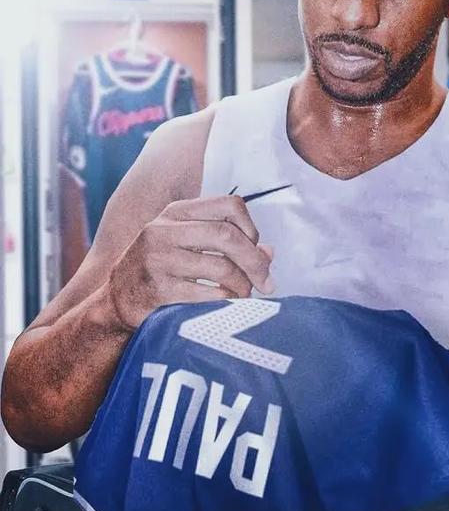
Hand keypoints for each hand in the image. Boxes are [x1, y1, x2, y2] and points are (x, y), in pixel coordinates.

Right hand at [107, 196, 273, 330]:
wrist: (117, 301)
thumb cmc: (161, 271)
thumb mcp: (188, 247)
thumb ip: (228, 246)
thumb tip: (269, 253)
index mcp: (177, 212)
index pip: (230, 205)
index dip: (251, 227)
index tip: (255, 249)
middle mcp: (164, 229)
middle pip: (227, 235)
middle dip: (254, 261)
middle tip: (266, 283)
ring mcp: (158, 258)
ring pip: (220, 267)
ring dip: (242, 286)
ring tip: (244, 296)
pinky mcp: (157, 288)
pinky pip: (206, 294)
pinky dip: (225, 301)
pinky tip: (227, 305)